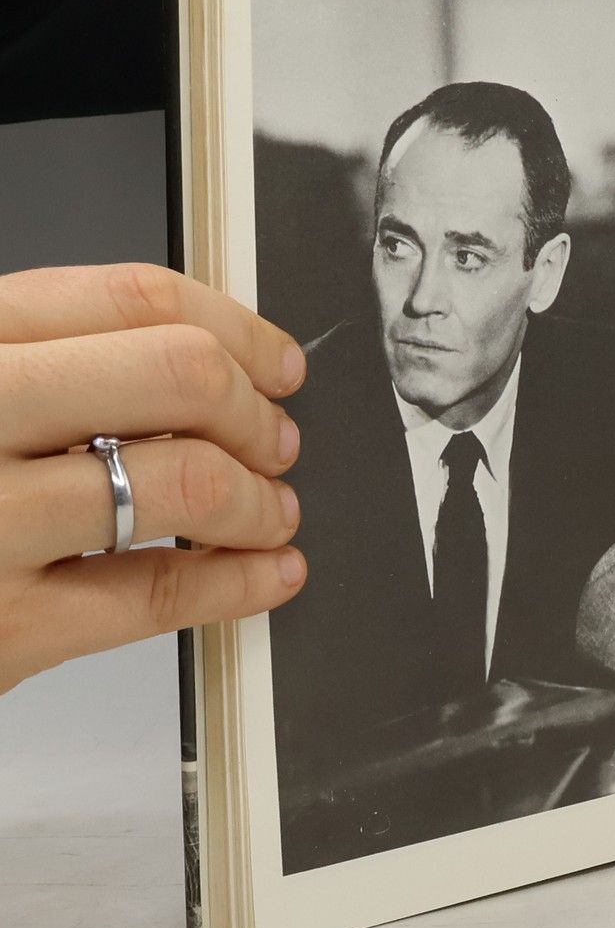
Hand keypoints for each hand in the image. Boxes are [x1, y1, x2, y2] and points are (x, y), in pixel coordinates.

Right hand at [0, 264, 308, 695]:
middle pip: (178, 375)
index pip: (129, 297)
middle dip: (254, 410)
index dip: (234, 327)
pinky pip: (158, 594)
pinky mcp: (1, 630)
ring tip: (269, 510)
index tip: (275, 360)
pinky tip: (265, 572)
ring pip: (187, 482)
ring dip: (260, 499)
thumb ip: (43, 360)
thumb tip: (200, 358)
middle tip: (274, 440)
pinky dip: (238, 582)